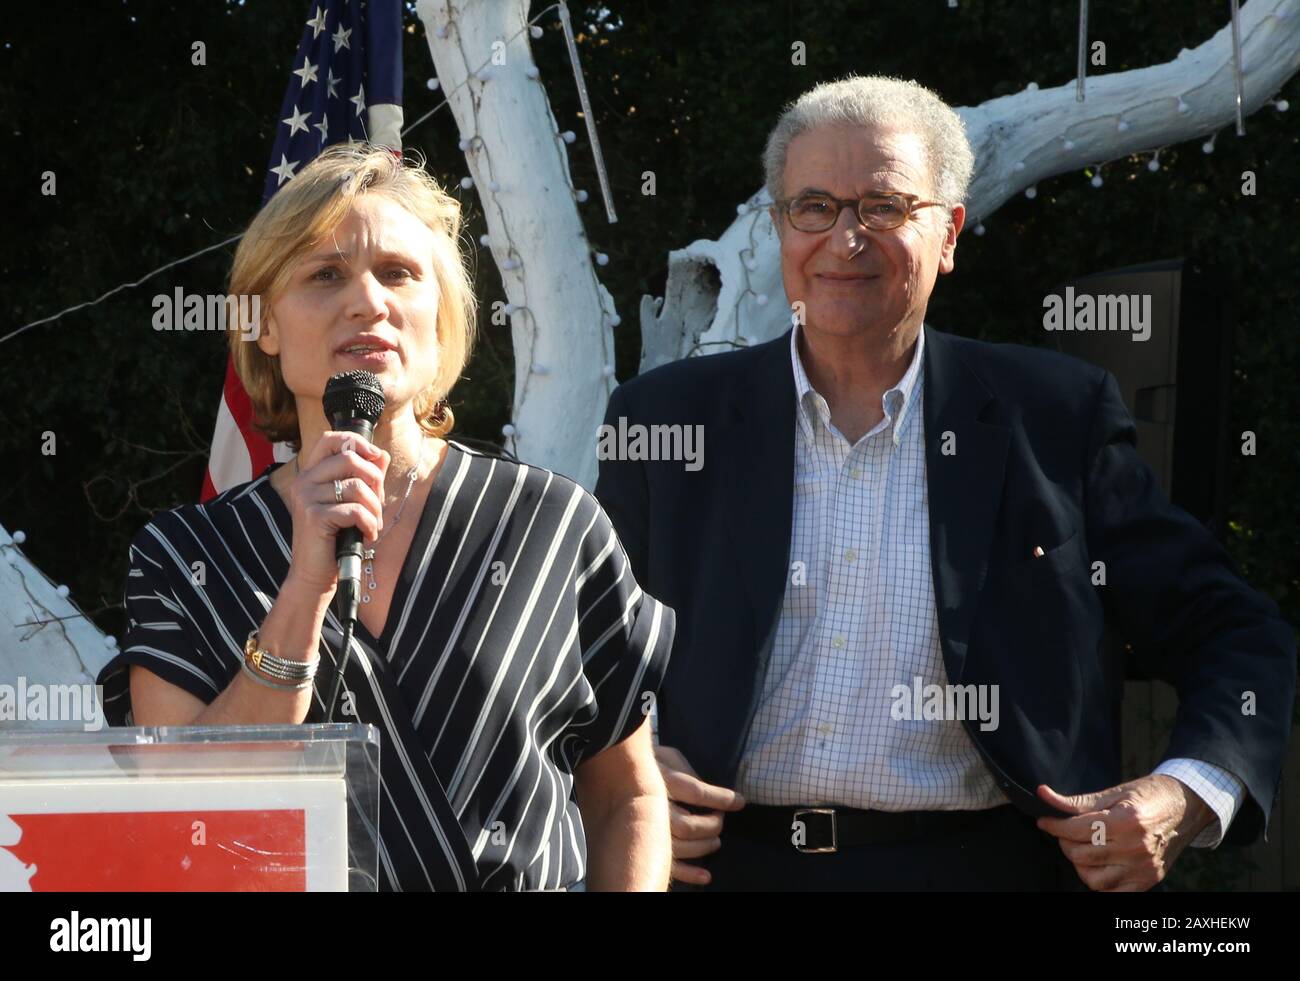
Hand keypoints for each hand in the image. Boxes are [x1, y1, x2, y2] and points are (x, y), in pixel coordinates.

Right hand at [283, 431, 390, 593]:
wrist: (314, 574)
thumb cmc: (335, 538)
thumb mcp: (350, 503)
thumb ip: (364, 478)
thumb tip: (382, 454)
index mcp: (311, 474)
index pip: (330, 439)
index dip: (356, 442)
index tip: (375, 457)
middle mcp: (304, 481)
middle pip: (350, 460)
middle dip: (375, 481)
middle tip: (377, 504)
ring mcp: (306, 498)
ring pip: (356, 486)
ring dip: (374, 508)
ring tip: (373, 524)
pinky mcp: (314, 517)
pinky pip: (355, 510)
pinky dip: (369, 524)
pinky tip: (367, 535)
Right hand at [654, 745, 744, 885]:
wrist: (610, 771)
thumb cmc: (647, 761)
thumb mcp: (668, 755)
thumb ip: (687, 771)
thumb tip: (706, 788)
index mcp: (659, 780)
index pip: (697, 793)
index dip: (721, 798)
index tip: (739, 801)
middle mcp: (651, 807)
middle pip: (688, 824)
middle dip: (711, 824)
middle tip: (720, 819)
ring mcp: (644, 828)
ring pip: (679, 846)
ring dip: (703, 847)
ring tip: (716, 841)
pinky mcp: (640, 844)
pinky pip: (664, 864)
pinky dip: (689, 874)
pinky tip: (705, 876)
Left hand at [1035, 776, 1214, 891]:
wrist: (1186, 807)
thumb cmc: (1149, 795)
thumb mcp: (1114, 792)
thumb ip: (1078, 801)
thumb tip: (1043, 794)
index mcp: (1126, 821)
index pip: (1076, 830)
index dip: (1054, 826)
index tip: (1044, 822)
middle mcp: (1136, 847)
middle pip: (1082, 855)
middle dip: (1065, 844)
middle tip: (1065, 834)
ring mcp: (1144, 867)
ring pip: (1094, 879)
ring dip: (1080, 865)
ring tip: (1082, 849)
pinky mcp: (1149, 880)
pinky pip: (1114, 893)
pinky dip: (1099, 883)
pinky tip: (1097, 865)